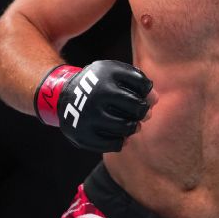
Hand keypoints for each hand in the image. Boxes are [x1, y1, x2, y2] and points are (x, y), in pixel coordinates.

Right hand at [34, 60, 155, 152]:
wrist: (64, 96)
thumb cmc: (100, 84)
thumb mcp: (116, 73)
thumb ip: (139, 81)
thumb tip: (154, 100)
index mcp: (107, 75)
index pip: (143, 85)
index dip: (147, 92)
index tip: (141, 94)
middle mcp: (96, 94)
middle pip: (137, 108)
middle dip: (143, 111)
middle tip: (140, 113)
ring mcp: (88, 116)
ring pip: (126, 127)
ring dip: (134, 127)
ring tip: (132, 125)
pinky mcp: (83, 135)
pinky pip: (114, 144)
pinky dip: (122, 141)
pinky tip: (120, 135)